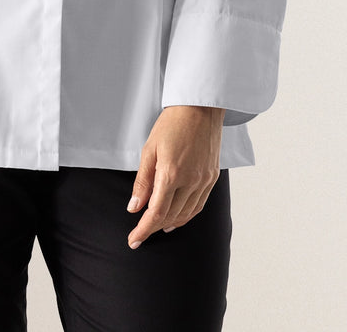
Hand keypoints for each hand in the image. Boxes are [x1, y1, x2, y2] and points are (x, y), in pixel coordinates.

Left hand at [126, 104, 223, 248]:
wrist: (200, 107)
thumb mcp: (149, 149)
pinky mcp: (212, 177)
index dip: (143, 230)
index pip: (156, 212)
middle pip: (170, 216)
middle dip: (153, 227)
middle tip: (140, 232)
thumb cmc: (172, 123)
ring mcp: (204, 180)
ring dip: (170, 223)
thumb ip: (143, 182)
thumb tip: (134, 208)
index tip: (134, 240)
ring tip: (156, 226)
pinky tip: (177, 217)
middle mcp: (191, 181)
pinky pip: (199, 205)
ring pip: (186, 214)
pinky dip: (187, 215)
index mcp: (171, 173)